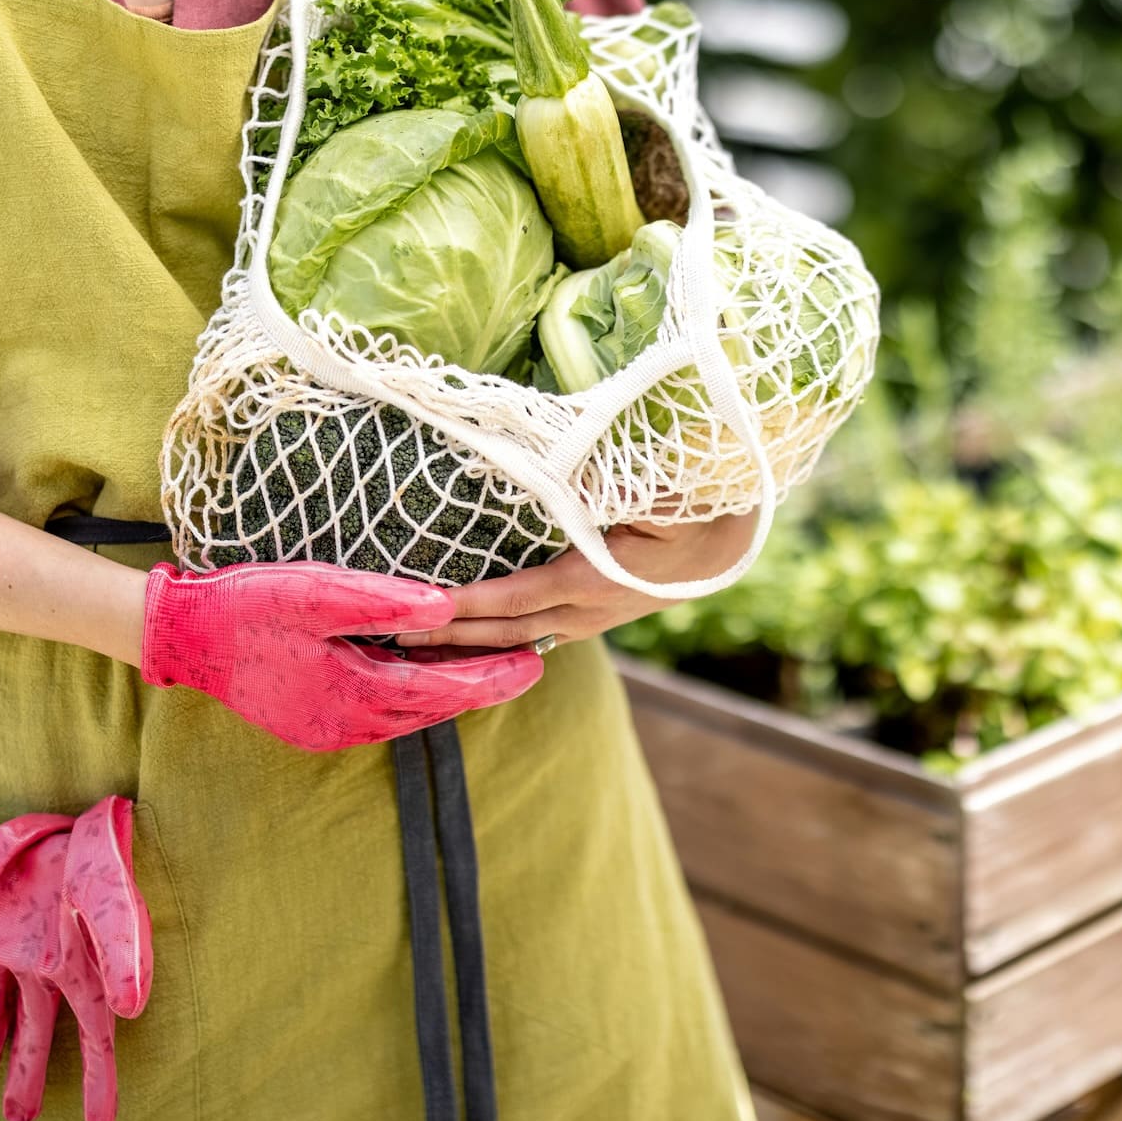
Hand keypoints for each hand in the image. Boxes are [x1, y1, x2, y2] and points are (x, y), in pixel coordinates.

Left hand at [0, 798, 149, 1120]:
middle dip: (32, 1076)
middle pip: (36, 1031)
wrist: (66, 804)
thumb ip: (121, 949)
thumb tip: (128, 1010)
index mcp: (74, 966)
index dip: (100, 1083)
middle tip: (22, 1120)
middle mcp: (37, 960)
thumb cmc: (95, 851)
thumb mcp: (108, 899)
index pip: (91, 1036)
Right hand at [141, 561, 544, 750]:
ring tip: (493, 668)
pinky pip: (381, 713)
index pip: (446, 687)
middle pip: (434, 706)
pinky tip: (428, 674)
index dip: (495, 675)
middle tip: (531, 663)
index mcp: (356, 693)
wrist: (183, 636)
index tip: (537, 661)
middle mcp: (348, 724)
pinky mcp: (313, 723)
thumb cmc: (248, 605)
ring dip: (450, 691)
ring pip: (409, 713)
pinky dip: (413, 694)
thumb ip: (384, 600)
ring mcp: (329, 729)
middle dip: (484, 685)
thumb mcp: (318, 592)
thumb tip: (450, 605)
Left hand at [409, 513, 758, 649]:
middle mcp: (587, 609)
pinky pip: (539, 634)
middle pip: (506, 631)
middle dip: (450, 637)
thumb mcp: (650, 494)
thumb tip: (549, 471)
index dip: (466, 606)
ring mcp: (592, 620)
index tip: (420, 606)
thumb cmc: (688, 508)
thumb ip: (602, 485)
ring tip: (421, 649)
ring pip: (520, 640)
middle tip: (393, 638)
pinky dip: (502, 640)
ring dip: (471, 646)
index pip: (514, 598)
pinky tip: (475, 643)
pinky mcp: (595, 617)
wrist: (728, 544)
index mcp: (592, 579)